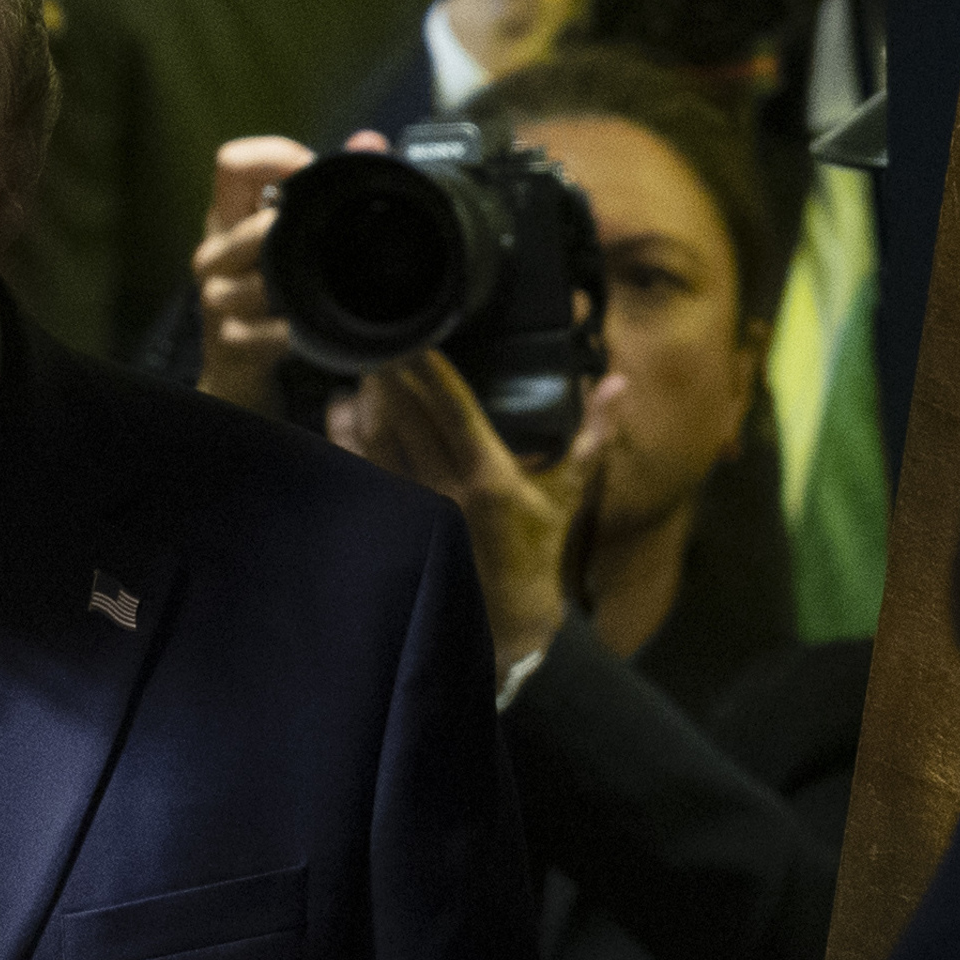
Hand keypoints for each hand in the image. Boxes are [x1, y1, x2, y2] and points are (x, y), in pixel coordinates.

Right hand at [190, 132, 384, 412]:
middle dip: (292, 232)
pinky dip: (287, 333)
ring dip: (290, 287)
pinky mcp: (229, 342)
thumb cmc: (271, 300)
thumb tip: (368, 140)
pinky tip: (298, 333)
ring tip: (309, 293)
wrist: (239, 377)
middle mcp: (215, 252)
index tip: (311, 170)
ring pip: (259, 280)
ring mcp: (217, 298)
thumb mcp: (288, 240)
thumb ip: (325, 187)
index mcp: (228, 218)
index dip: (275, 157)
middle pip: (250, 223)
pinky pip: (264, 331)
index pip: (232, 163)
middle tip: (320, 240)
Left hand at [327, 350, 623, 677]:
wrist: (507, 623)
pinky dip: (346, 439)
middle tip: (377, 336)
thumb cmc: (537, 552)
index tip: (415, 337)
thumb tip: (618, 383)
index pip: (454, 411)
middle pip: (408, 418)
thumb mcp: (568, 493)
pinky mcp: (394, 527)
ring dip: (366, 401)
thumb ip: (591, 434)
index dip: (431, 372)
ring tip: (360, 364)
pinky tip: (341, 410)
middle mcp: (447, 492)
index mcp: (490, 478)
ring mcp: (414, 511)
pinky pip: (362, 473)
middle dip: (389, 375)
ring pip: (378, 442)